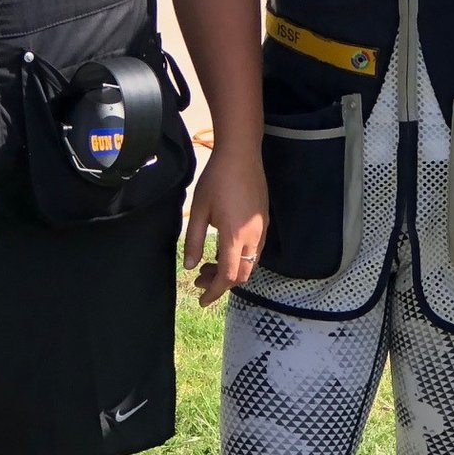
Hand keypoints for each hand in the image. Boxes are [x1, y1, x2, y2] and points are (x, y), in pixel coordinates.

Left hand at [184, 146, 266, 307]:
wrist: (241, 154)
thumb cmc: (216, 180)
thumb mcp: (198, 211)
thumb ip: (193, 240)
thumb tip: (189, 266)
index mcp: (234, 237)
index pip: (228, 277)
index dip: (214, 292)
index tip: (201, 300)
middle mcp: (253, 238)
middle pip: (242, 275)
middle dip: (221, 283)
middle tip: (199, 280)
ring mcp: (262, 229)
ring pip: (250, 264)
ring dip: (231, 271)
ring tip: (209, 265)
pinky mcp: (265, 221)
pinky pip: (255, 250)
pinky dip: (240, 258)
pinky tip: (224, 250)